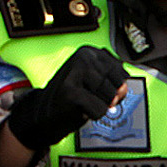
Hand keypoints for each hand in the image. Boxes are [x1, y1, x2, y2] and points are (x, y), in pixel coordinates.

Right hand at [7, 46, 129, 153]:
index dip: (115, 86)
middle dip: (108, 97)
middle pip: (118, 84)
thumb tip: (123, 89)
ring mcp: (75, 73)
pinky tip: (79, 109)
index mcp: (89, 52)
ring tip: (83, 102)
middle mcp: (83, 58)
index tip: (98, 88)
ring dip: (100, 106)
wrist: (44, 114)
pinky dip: (93, 115)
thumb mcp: (95, 83)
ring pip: (111, 96)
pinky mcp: (71, 93)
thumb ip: (114, 82)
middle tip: (90, 98)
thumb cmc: (72, 97)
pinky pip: (100, 109)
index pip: (121, 71)